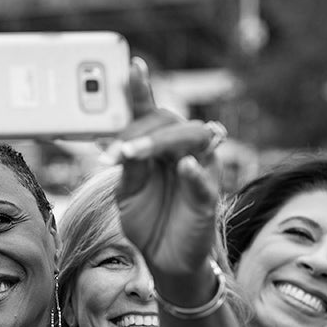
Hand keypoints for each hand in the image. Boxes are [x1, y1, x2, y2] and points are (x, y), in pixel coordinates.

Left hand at [109, 59, 222, 280]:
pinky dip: (195, 172)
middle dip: (142, 132)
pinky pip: (206, 179)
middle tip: (117, 150)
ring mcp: (199, 172)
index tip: (134, 66)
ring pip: (191, 142)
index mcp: (160, 148)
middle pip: (171, 124)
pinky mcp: (208, 198)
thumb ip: (129, 167)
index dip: (142, 91)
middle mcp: (182, 153)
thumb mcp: (127, 192)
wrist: (164, 260)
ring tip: (135, 154)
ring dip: (162, 143)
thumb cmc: (148, 221)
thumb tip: (125, 144)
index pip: (151, 114)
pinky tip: (184, 165)